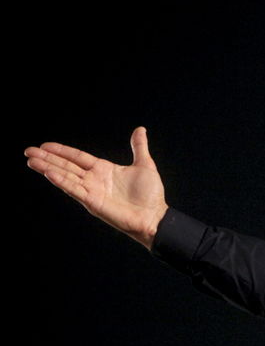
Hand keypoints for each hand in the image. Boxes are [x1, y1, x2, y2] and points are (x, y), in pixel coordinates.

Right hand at [25, 127, 168, 248]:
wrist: (155, 216)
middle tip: (28, 151)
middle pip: (66, 166)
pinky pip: (74, 189)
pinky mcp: (93, 202)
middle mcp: (94, 180)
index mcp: (103, 170)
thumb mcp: (144, 165)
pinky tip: (49, 173)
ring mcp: (92, 191)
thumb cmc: (150, 195)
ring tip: (31, 161)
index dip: (61, 151)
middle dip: (47, 158)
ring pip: (65, 176)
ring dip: (48, 168)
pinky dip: (62, 181)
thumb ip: (139, 147)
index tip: (44, 145)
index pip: (77, 157)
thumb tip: (140, 130)